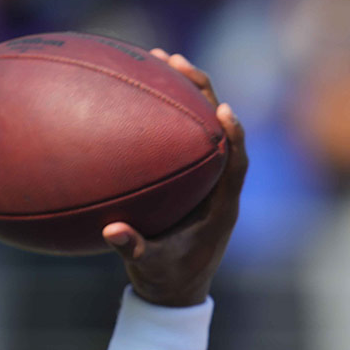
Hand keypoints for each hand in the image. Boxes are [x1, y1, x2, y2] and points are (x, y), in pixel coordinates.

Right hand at [102, 50, 247, 306]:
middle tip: (176, 61)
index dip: (234, 136)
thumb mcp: (149, 267)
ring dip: (186, 93)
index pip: (236, 164)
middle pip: (220, 130)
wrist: (175, 291)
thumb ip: (134, 249)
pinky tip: (139, 90)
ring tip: (159, 58)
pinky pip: (182, 137)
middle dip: (203, 93)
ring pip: (202, 126)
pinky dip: (166, 114)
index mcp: (222, 207)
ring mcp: (205, 179)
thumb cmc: (167, 279)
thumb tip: (113, 230)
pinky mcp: (190, 176)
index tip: (225, 110)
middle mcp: (219, 186)